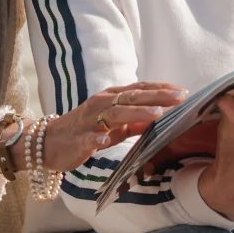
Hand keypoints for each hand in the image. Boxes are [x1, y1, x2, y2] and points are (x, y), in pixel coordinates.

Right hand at [23, 82, 187, 172]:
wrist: (49, 143)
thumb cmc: (86, 131)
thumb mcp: (115, 125)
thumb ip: (136, 121)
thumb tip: (162, 116)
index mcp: (112, 99)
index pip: (140, 89)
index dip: (161, 89)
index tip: (183, 91)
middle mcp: (102, 104)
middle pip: (132, 97)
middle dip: (158, 96)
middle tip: (180, 97)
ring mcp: (89, 121)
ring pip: (115, 114)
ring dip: (137, 112)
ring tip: (157, 113)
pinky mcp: (78, 139)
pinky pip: (88, 138)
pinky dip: (97, 138)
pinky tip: (105, 140)